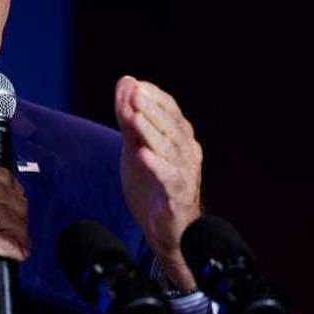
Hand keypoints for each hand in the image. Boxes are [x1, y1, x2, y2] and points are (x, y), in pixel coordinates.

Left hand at [115, 76, 202, 290]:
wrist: (165, 231)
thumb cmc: (152, 186)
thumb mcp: (134, 147)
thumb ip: (129, 118)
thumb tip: (125, 82)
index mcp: (180, 138)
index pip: (170, 110)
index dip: (153, 96)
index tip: (133, 84)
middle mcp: (187, 152)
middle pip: (171, 125)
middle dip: (151, 108)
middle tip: (134, 93)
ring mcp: (186, 173)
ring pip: (170, 148)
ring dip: (151, 131)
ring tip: (133, 118)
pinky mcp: (179, 195)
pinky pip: (169, 177)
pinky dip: (157, 164)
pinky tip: (143, 154)